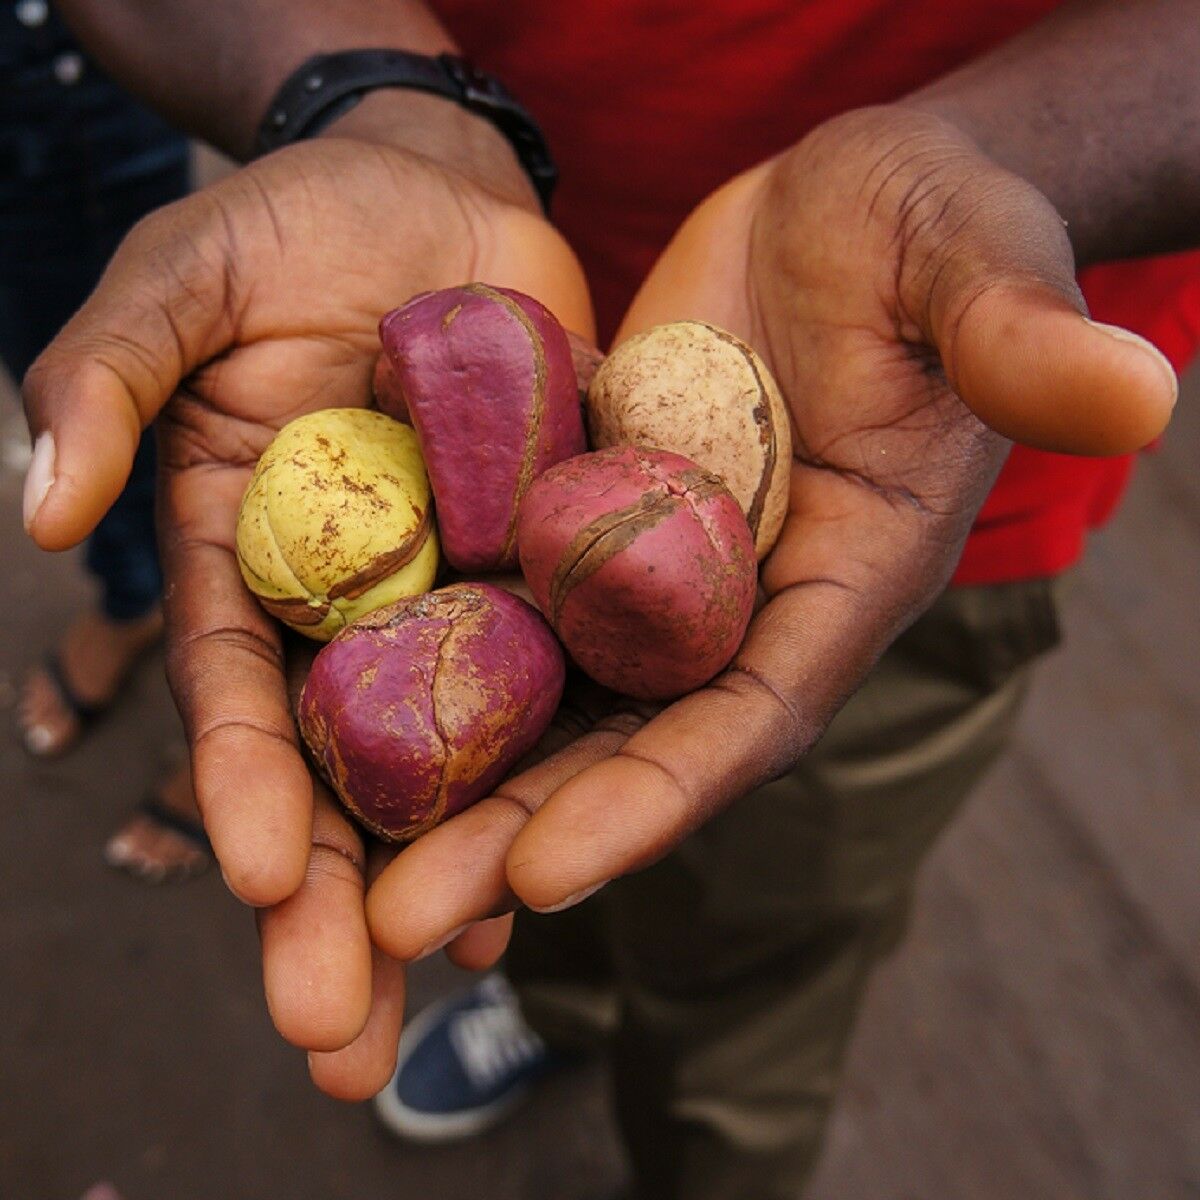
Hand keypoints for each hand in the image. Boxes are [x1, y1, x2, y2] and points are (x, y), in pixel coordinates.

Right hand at [21, 134, 590, 1095]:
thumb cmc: (292, 221)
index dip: (242, 785)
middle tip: (335, 1041)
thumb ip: (107, 378)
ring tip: (447, 994)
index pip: (239, 689)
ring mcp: (455, 587)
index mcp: (249, 548)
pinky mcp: (547, 559)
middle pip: (340, 764)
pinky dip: (553, 772)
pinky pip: (556, 678)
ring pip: (451, 753)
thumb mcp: (182, 279)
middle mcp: (350, 595)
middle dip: (334, 901)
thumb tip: (42, 513)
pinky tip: (555, 873)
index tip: (260, 881)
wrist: (432, 189)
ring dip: (449, 876)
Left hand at [362, 105, 1177, 1006]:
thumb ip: (1022, 333)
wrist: (840, 202)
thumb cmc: (927, 225)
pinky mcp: (589, 511)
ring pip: (551, 694)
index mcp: (843, 579)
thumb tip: (1136, 386)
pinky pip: (506, 602)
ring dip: (454, 777)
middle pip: (630, 742)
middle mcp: (745, 601)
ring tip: (347, 862)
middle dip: (520, 834)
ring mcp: (658, 566)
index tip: (548, 873)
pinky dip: (432, 664)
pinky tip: (342, 716)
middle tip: (396, 919)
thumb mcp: (973, 261)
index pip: (751, 713)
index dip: (656, 797)